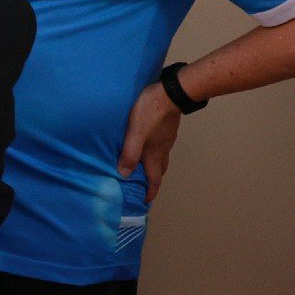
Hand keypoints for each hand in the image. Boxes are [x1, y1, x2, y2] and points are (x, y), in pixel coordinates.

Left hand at [117, 81, 184, 203]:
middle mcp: (163, 149)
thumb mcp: (135, 133)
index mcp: (155, 153)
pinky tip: (145, 146)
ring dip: (152, 166)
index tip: (146, 201)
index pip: (155, 179)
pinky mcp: (166, 129)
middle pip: (159, 170)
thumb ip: (130, 153)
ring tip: (141, 168)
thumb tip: (124, 174)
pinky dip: (153, 153)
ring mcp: (166, 139)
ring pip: (160, 158)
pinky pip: (160, 146)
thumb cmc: (150, 113)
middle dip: (152, 180)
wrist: (170, 92)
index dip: (150, 192)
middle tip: (143, 186)